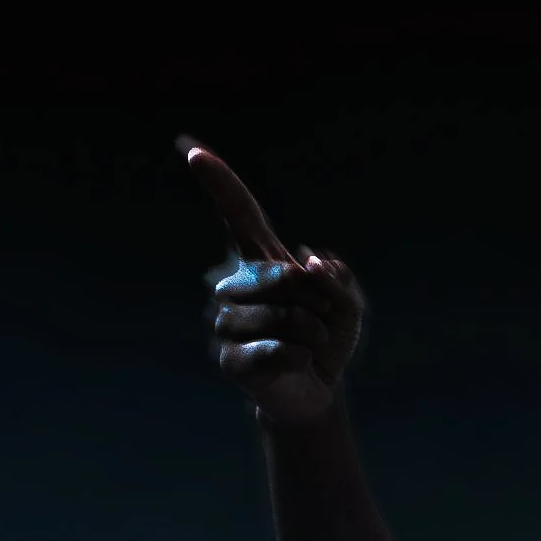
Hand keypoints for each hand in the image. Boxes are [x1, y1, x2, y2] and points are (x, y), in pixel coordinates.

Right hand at [181, 139, 364, 427]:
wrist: (317, 390)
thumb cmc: (326, 339)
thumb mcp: (348, 305)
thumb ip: (339, 280)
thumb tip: (310, 261)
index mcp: (260, 262)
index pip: (239, 215)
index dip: (219, 183)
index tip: (192, 150)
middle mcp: (234, 286)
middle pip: (279, 275)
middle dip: (313, 300)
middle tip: (318, 320)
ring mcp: (226, 323)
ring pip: (281, 316)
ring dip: (311, 331)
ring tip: (309, 343)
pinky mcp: (230, 360)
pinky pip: (276, 350)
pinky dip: (301, 356)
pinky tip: (298, 362)